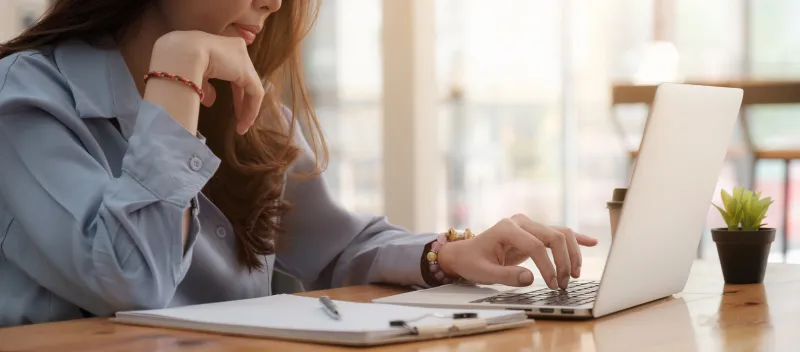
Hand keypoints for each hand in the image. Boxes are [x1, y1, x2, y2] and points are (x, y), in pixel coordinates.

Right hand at [146, 31, 263, 134]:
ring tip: (241, 126)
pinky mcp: (248, 71)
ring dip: (246, 108)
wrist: (182, 53)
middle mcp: (236, 48)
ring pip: (250, 87)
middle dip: (241, 100)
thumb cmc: (180, 60)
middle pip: (243, 78)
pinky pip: (255, 93)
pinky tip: (243, 124)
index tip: (226, 105)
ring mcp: (243, 58)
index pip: (232, 69)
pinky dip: (250, 110)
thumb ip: (205, 85)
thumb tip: (211, 101)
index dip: (232, 89)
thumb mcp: (194, 74)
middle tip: (238, 118)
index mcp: (221, 46)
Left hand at [437, 214, 597, 289]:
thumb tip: (530, 279)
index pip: (536, 245)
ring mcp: (529, 225)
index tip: (552, 284)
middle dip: (563, 261)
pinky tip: (592, 242)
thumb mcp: (484, 273)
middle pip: (554, 236)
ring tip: (574, 275)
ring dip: (572, 253)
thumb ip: (506, 276)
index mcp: (507, 228)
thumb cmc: (472, 262)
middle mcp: (521, 222)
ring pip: (560, 233)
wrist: (465, 253)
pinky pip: (558, 233)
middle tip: (563, 284)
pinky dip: (575, 238)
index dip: (548, 266)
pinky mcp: (535, 232)